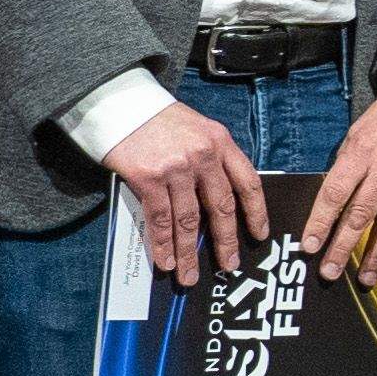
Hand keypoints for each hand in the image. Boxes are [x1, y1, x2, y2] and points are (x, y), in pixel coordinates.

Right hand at [109, 101, 268, 287]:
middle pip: (221, 207)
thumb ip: (211, 157)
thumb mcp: (196, 128)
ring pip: (189, 221)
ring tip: (189, 276)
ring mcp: (176, 167)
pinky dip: (163, 244)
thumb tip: (217, 199)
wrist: (117, 100)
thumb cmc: (157, 118)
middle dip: (225, 241)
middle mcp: (203, 155)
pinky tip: (165, 261)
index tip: (259, 234)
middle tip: (229, 265)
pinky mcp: (149, 178)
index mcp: (220, 141)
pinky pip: (160, 220)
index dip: (256, 212)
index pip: (248, 182)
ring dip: (189, 253)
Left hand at [301, 90, 376, 283]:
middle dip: (343, 249)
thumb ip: (345, 170)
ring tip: (367, 278)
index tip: (310, 247)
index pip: (335, 193)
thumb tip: (328, 212)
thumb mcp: (357, 136)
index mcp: (363, 150)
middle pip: (361, 216)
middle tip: (329, 273)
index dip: (320, 223)